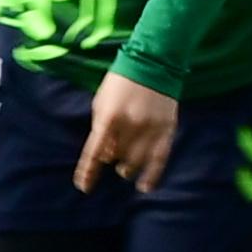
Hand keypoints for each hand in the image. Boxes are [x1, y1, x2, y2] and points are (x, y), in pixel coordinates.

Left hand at [76, 70, 180, 194]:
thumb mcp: (101, 103)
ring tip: (125, 169)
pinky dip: (152, 175)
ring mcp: (150, 129)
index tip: (84, 187)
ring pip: (136, 162)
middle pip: (116, 158)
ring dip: (127, 168)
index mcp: (108, 118)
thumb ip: (100, 129)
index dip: (88, 172)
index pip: (94, 153)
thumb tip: (104, 156)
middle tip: (112, 156)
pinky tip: (145, 187)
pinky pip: (160, 159)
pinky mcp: (167, 129)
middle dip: (111, 160)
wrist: (152, 64)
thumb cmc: (120, 84)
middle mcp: (130, 126)